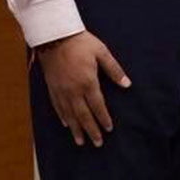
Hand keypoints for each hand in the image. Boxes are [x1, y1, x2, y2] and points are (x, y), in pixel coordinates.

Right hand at [35, 31, 130, 146]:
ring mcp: (60, 90)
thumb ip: (114, 70)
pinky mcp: (52, 87)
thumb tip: (127, 84)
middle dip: (91, 130)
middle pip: (83, 115)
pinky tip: (66, 123)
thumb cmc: (81, 43)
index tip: (108, 130)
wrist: (54, 36)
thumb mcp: (102, 53)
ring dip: (75, 128)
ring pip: (69, 114)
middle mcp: (73, 90)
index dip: (103, 119)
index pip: (97, 106)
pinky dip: (62, 116)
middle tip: (97, 143)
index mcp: (87, 82)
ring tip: (80, 141)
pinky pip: (57, 106)